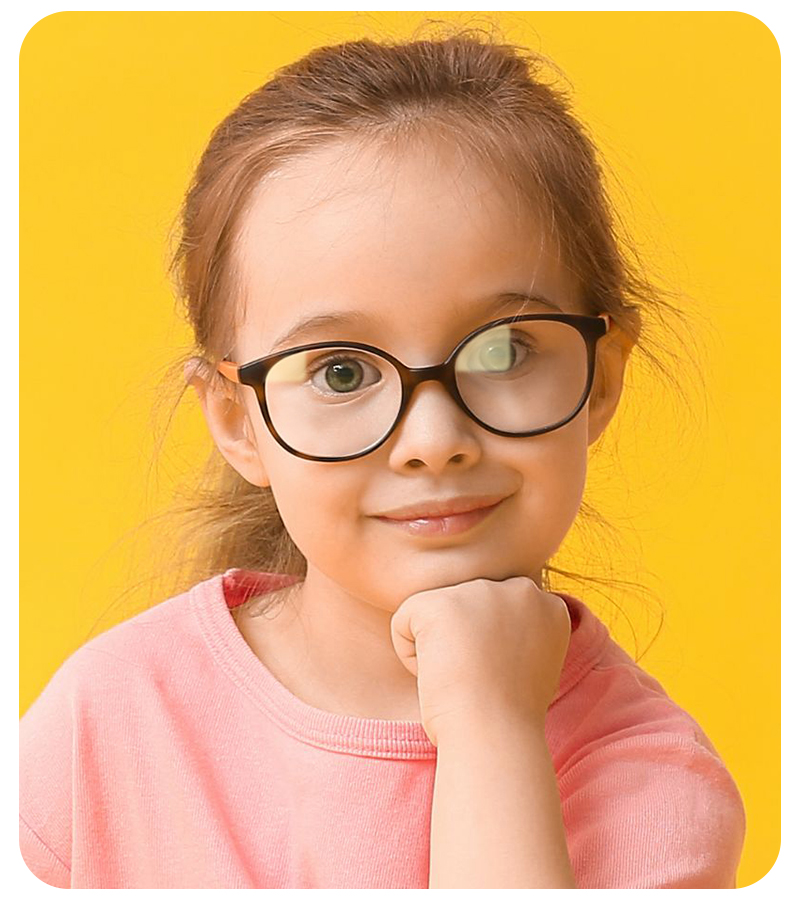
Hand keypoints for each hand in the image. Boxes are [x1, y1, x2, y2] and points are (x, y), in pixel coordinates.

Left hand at [389, 577, 571, 745]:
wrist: (495, 733)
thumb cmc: (510, 716)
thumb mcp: (535, 666)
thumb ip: (520, 633)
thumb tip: (490, 625)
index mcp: (548, 605)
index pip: (498, 611)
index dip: (491, 649)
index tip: (502, 677)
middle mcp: (519, 589)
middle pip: (467, 609)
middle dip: (466, 644)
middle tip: (482, 679)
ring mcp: (479, 591)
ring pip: (436, 614)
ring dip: (439, 648)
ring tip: (462, 678)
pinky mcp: (439, 601)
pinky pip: (404, 622)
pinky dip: (410, 656)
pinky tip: (439, 675)